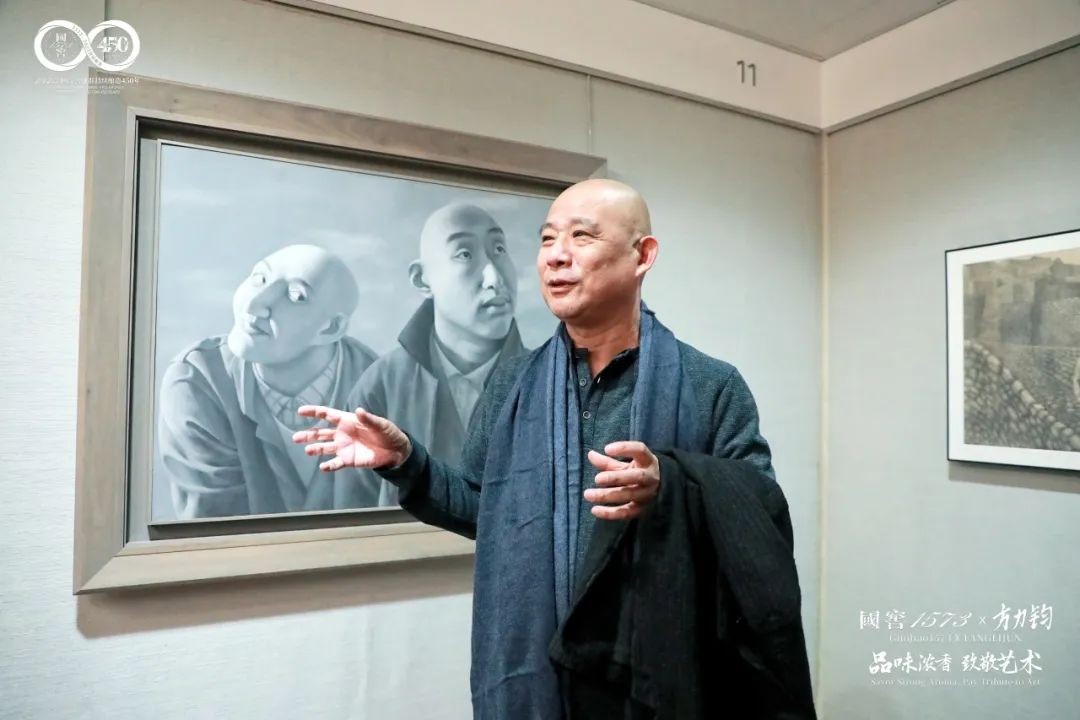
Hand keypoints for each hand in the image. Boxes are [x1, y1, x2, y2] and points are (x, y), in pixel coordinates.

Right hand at [293, 405, 410, 471]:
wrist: (395, 450)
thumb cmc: (387, 432)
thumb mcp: (381, 424)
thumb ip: (369, 419)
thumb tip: (359, 410)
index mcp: (347, 421)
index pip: (327, 415)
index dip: (314, 412)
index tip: (300, 411)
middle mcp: (342, 434)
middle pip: (321, 433)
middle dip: (308, 435)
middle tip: (295, 437)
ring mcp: (343, 447)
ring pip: (324, 448)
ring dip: (315, 449)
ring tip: (307, 450)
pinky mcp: (348, 460)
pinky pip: (336, 463)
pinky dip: (329, 465)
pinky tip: (323, 467)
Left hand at [584, 441, 660, 520]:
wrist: (658, 491)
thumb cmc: (637, 473)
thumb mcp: (625, 465)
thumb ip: (608, 461)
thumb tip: (590, 454)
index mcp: (648, 461)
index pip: (640, 450)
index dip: (624, 448)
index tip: (606, 449)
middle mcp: (651, 477)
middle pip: (636, 477)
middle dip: (615, 478)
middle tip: (597, 479)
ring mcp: (647, 495)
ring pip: (629, 495)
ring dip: (607, 495)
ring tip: (588, 494)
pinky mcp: (642, 510)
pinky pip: (626, 512)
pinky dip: (609, 513)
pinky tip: (594, 510)